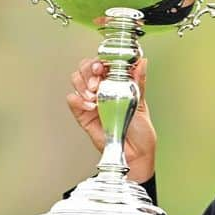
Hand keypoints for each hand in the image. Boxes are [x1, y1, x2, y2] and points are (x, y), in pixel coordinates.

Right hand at [67, 58, 155, 183]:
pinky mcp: (83, 114)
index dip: (99, 61)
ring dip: (83, 84)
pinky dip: (77, 100)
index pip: (103, 63)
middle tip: (97, 82)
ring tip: (94, 95)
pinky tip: (89, 105)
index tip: (102, 66)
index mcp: (117, 83)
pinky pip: (72, 100)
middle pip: (86, 68)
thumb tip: (142, 63)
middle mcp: (103, 89)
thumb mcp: (141, 102)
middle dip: (88, 71)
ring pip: (77, 80)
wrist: (134, 153)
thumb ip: (138, 81)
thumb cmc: (140, 131)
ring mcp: (92, 101)